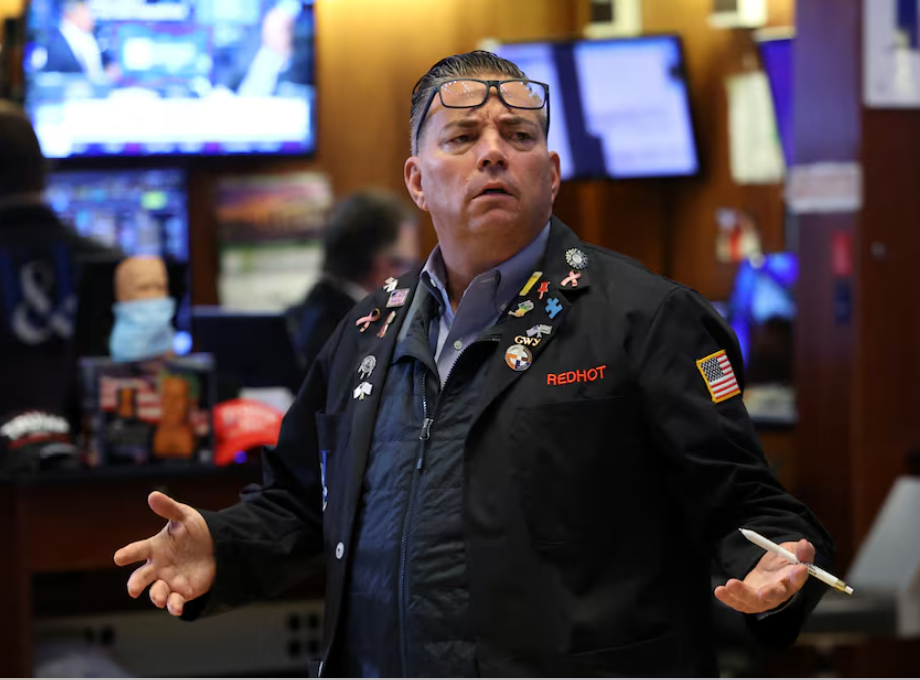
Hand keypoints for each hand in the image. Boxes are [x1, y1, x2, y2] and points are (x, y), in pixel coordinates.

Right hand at [113, 491, 215, 616]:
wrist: (218, 546)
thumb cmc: (195, 530)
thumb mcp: (185, 516)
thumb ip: (169, 508)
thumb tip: (152, 495)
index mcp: (155, 547)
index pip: (137, 550)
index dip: (127, 554)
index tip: (118, 557)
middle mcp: (158, 567)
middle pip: (140, 578)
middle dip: (135, 584)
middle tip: (133, 589)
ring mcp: (169, 581)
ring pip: (156, 593)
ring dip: (156, 596)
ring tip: (160, 597)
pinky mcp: (183, 592)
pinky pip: (175, 602)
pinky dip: (174, 606)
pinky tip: (176, 607)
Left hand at [715, 538, 813, 613]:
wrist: (770, 571)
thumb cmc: (784, 562)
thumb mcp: (792, 552)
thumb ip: (801, 551)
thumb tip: (805, 543)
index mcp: (792, 581)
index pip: (797, 580)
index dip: (798, 576)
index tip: (799, 568)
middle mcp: (778, 593)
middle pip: (775, 596)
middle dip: (769, 594)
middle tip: (763, 592)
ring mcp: (762, 599)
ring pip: (754, 601)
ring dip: (742, 594)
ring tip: (731, 584)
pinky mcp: (748, 600)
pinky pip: (738, 602)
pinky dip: (729, 598)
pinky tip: (720, 590)